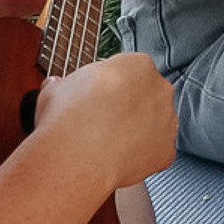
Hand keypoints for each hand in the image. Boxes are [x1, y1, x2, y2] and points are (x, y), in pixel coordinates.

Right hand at [33, 50, 176, 188]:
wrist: (76, 156)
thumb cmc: (67, 119)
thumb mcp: (56, 89)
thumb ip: (64, 84)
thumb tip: (57, 85)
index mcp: (137, 65)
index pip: (127, 71)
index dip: (107, 86)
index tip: (94, 97)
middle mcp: (160, 89)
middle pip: (145, 95)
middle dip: (125, 107)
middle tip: (100, 120)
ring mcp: (167, 120)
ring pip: (153, 123)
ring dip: (136, 130)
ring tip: (105, 143)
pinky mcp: (166, 149)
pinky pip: (155, 151)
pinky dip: (139, 156)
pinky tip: (116, 159)